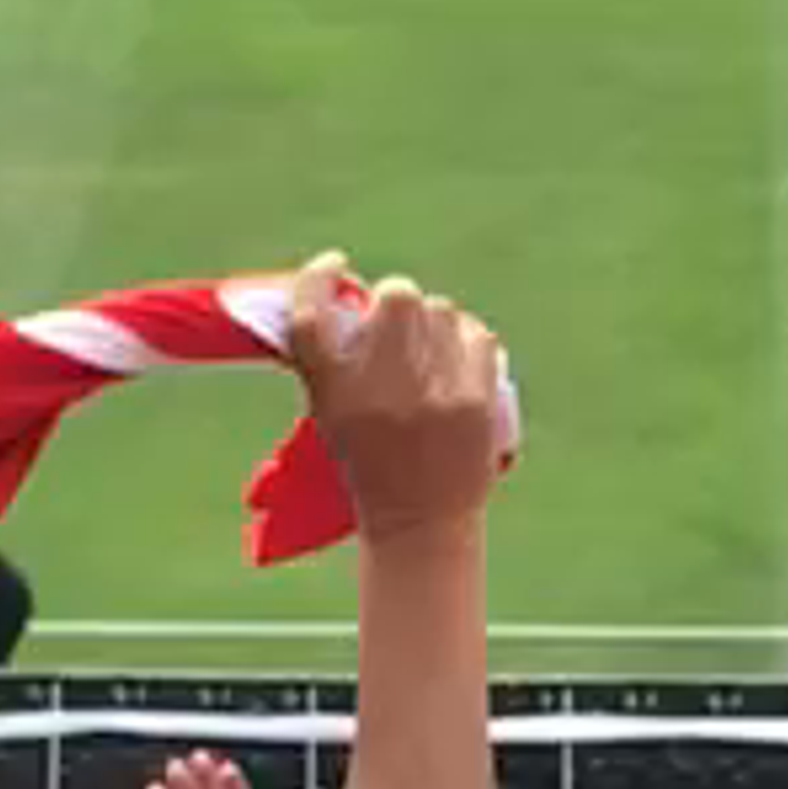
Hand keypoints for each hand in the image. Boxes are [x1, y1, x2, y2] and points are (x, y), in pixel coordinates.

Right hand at [284, 252, 511, 539]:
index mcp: (333, 391)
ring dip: (433, 324)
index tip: (332, 263)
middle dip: (396, 303)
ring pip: (441, 309)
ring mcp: (432, 390)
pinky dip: (466, 340)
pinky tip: (456, 362)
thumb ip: (333, 361)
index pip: (311, 314)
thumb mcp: (331, 416)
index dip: (317, 278)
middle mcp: (380, 386)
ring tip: (429, 356)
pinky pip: (476, 333)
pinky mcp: (475, 398)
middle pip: (394, 297)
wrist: (421, 525)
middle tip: (397, 327)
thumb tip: (348, 297)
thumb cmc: (370, 469)